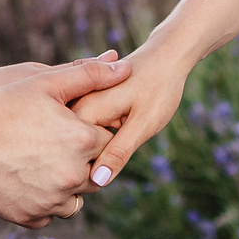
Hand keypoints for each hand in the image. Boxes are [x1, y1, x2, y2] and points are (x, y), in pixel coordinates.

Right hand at [0, 52, 127, 227]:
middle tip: (57, 146)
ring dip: (66, 187)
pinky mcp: (25, 216)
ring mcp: (47, 200)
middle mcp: (70, 176)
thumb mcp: (49, 81)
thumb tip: (125, 66)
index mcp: (82, 141)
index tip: (73, 126)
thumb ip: (92, 74)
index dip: (91, 132)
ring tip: (43, 164)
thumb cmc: (4, 98)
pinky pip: (47, 216)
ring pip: (74, 201)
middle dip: (82, 161)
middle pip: (95, 174)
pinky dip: (43, 203)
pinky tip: (29, 181)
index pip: (107, 142)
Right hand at [68, 44, 194, 191]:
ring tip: (122, 127)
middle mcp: (74, 108)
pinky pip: (81, 135)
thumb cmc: (159, 88)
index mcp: (83, 111)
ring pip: (77, 145)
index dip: (97, 170)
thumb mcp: (143, 123)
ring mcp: (76, 107)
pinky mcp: (83, 108)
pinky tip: (115, 128)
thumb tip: (99, 181)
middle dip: (92, 160)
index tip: (120, 153)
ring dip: (91, 151)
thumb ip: (119, 151)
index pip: (79, 159)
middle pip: (74, 153)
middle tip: (126, 134)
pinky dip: (93, 140)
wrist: (165, 57)